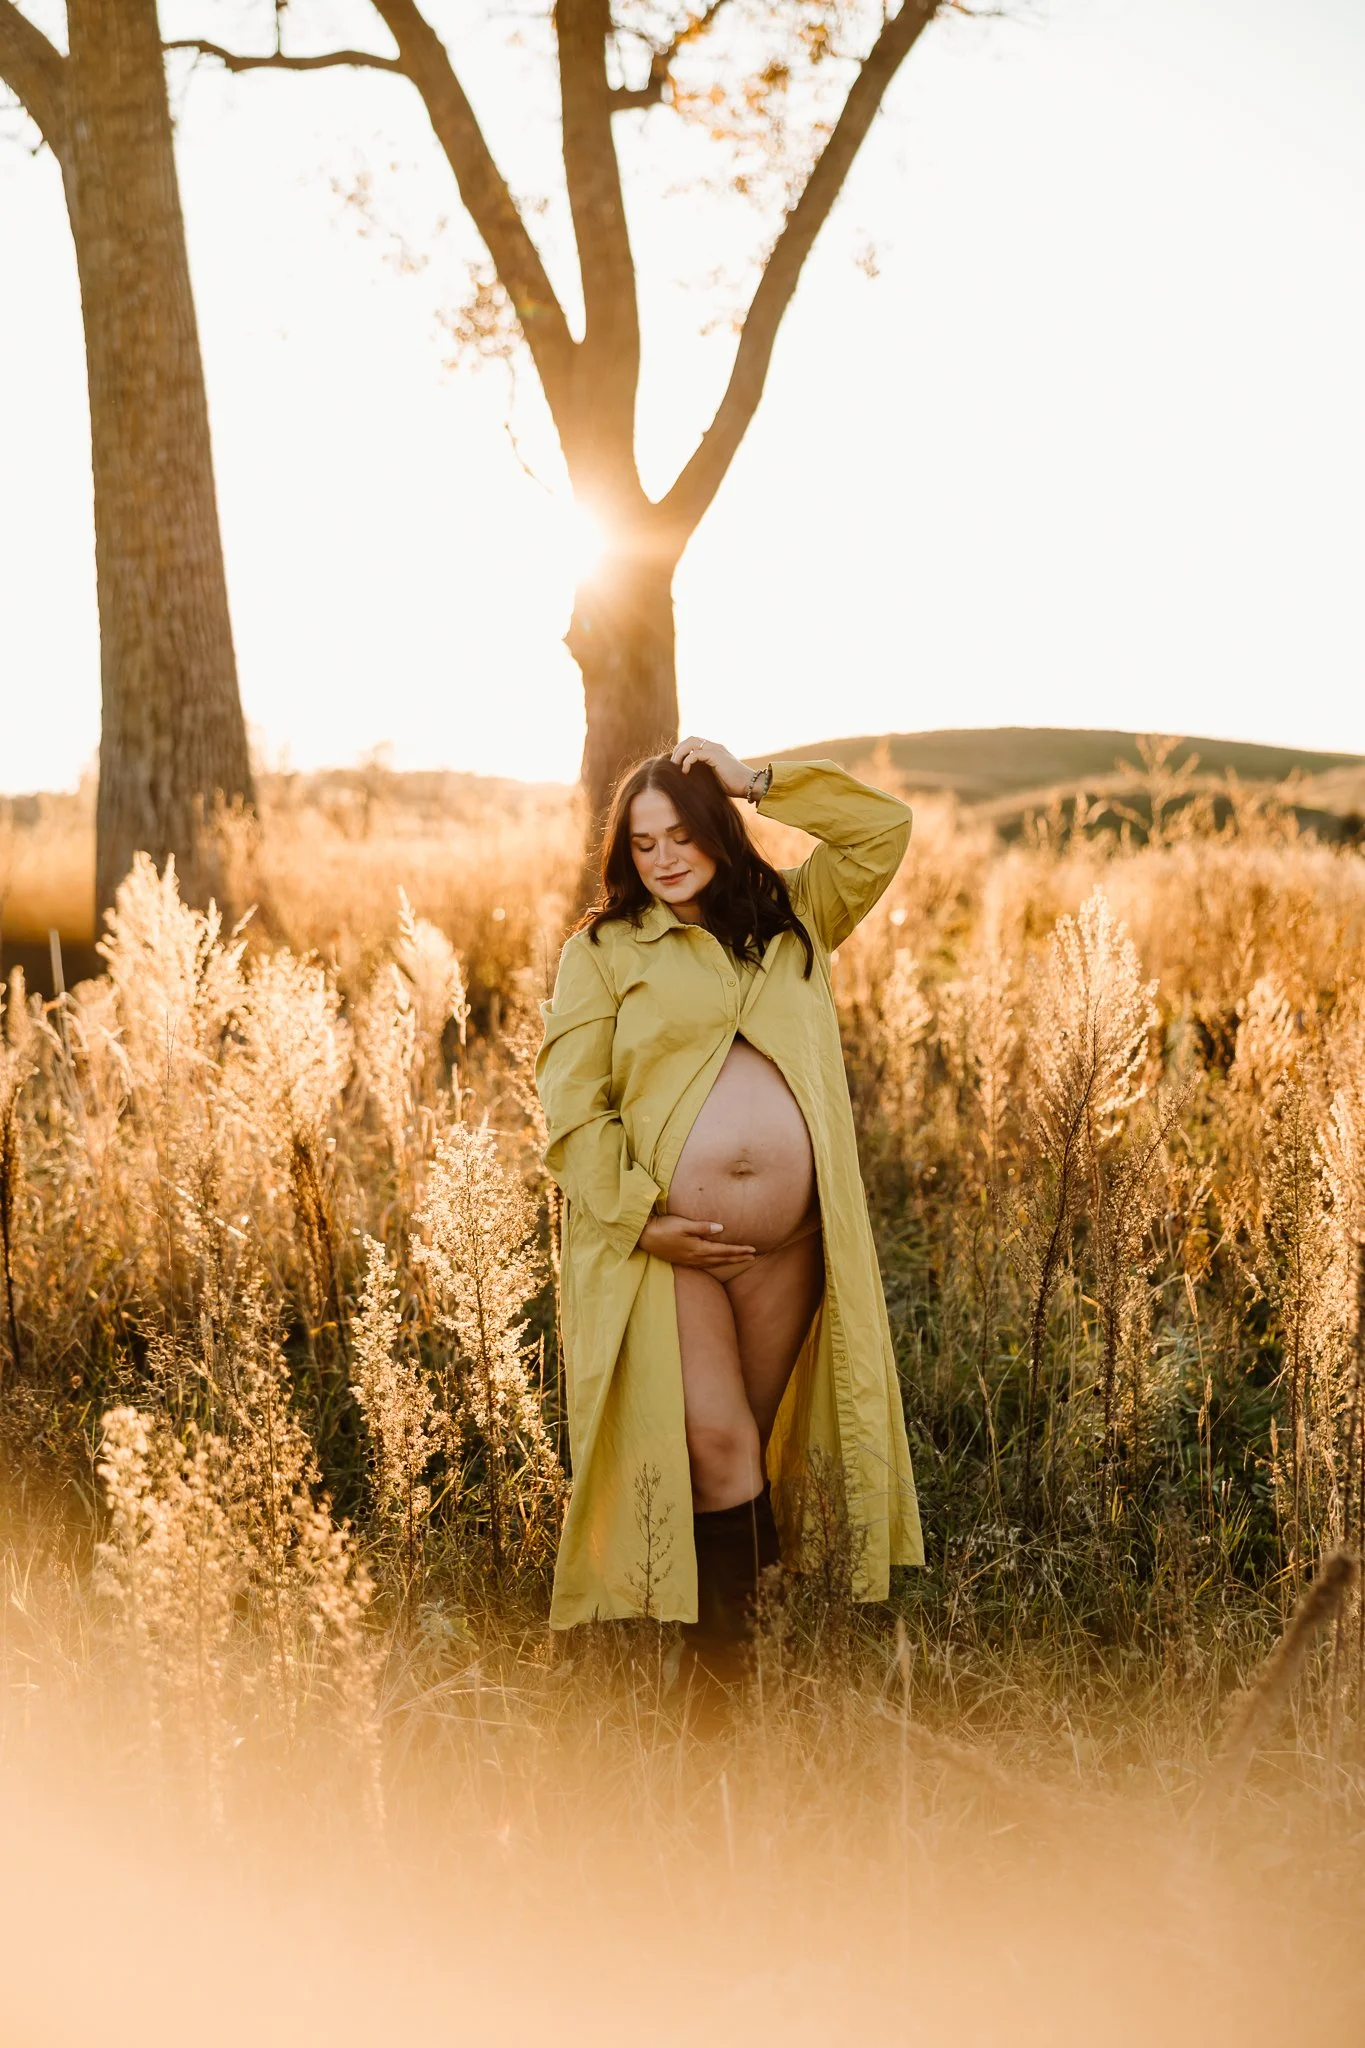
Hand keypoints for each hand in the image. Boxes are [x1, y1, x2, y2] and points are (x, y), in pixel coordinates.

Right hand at [638, 1213, 756, 1269]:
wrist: (645, 1237)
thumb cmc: (664, 1227)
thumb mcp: (683, 1224)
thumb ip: (702, 1227)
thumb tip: (721, 1229)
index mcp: (698, 1248)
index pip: (724, 1250)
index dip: (739, 1250)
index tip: (753, 1250)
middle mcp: (696, 1257)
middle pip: (722, 1259)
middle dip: (738, 1258)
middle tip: (753, 1257)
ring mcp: (689, 1260)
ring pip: (714, 1263)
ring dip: (728, 1261)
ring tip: (740, 1260)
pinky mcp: (684, 1260)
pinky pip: (705, 1265)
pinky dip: (716, 1264)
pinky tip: (717, 1262)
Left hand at [671, 735, 754, 798]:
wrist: (749, 785)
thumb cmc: (734, 785)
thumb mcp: (714, 777)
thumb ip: (703, 772)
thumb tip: (687, 778)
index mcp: (714, 750)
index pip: (694, 742)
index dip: (682, 750)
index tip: (676, 763)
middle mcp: (714, 746)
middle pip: (690, 739)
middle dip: (678, 749)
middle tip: (672, 763)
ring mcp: (715, 749)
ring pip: (691, 742)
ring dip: (680, 753)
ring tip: (675, 765)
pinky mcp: (716, 756)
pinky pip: (695, 754)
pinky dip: (687, 761)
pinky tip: (685, 771)